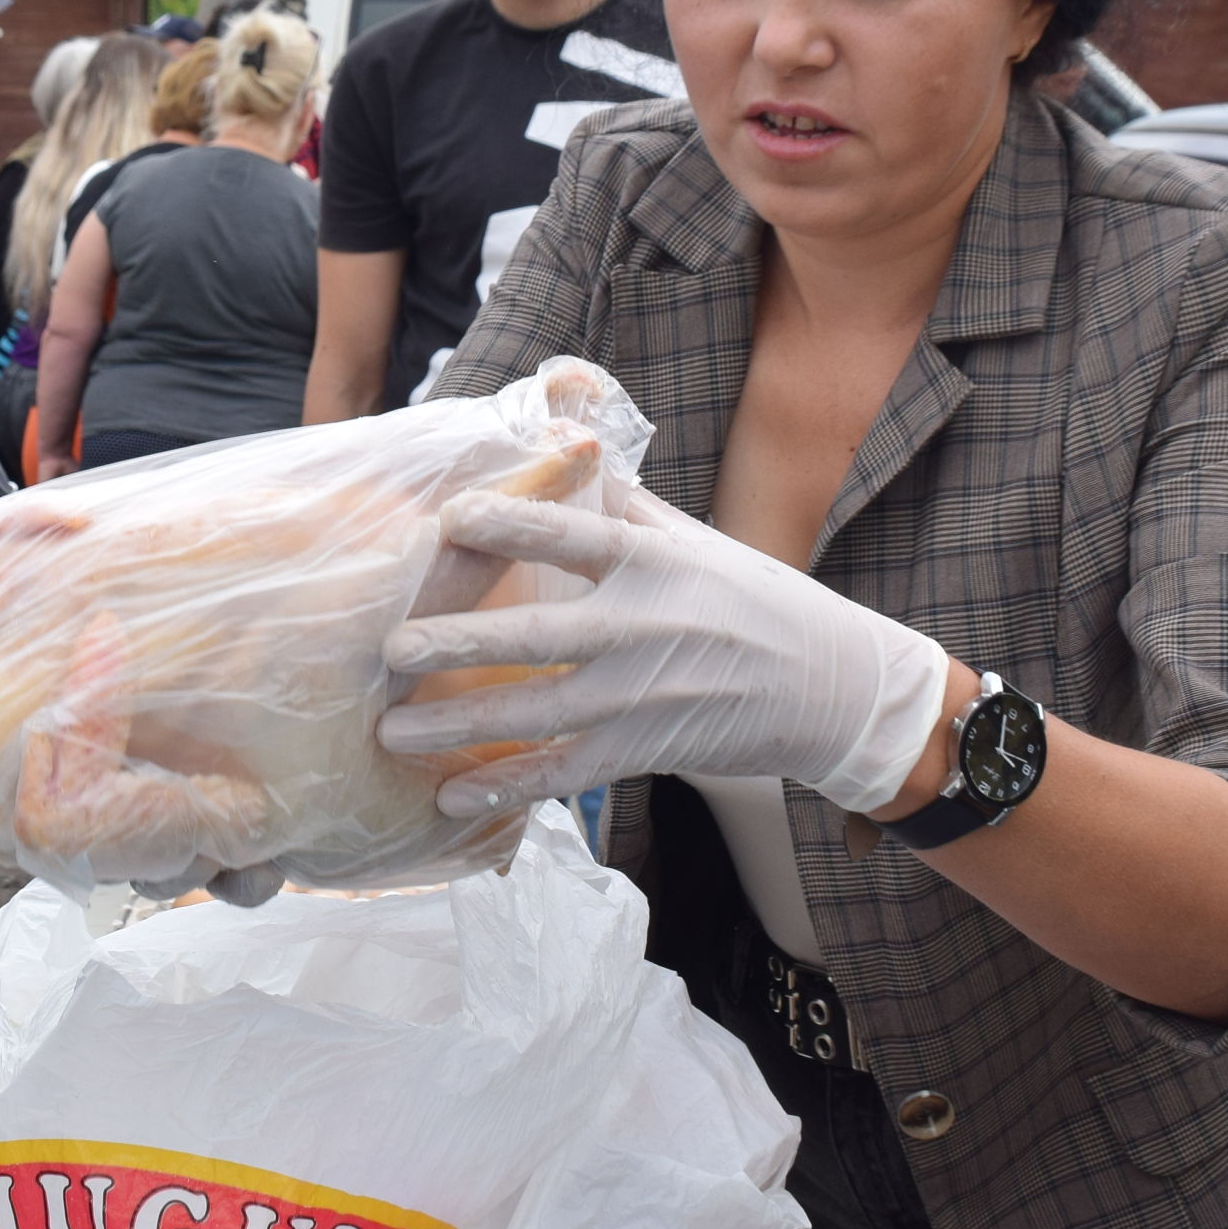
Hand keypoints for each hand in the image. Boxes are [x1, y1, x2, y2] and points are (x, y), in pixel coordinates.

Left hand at [378, 483, 953, 816]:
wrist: (833, 688)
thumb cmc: (753, 602)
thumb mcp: (695, 541)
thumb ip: (621, 502)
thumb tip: (562, 434)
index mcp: (656, 563)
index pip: (578, 535)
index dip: (515, 524)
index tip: (451, 518)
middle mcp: (648, 628)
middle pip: (542, 637)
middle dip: (462, 644)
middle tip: (393, 647)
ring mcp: (646, 695)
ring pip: (541, 713)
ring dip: (463, 724)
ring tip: (394, 729)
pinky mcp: (648, 748)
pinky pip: (568, 772)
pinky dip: (510, 785)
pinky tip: (452, 793)